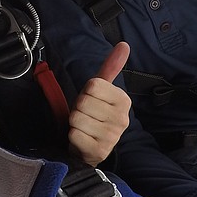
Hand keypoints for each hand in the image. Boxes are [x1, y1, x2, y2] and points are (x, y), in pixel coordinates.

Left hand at [67, 42, 130, 165]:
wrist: (91, 146)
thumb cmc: (94, 114)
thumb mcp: (101, 90)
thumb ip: (111, 67)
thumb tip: (124, 44)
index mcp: (124, 100)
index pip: (93, 85)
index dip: (85, 92)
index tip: (91, 101)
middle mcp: (122, 119)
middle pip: (83, 102)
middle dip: (78, 108)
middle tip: (86, 115)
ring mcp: (112, 137)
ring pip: (77, 118)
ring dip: (74, 123)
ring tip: (83, 127)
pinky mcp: (99, 151)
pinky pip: (74, 135)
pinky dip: (73, 136)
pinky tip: (82, 139)